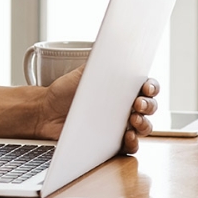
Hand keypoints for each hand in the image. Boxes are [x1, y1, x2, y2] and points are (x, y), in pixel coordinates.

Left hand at [35, 67, 158, 153]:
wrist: (46, 112)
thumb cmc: (65, 91)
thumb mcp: (81, 74)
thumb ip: (97, 64)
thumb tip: (109, 50)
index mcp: (122, 88)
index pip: (146, 86)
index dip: (151, 86)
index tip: (146, 87)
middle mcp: (125, 107)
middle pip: (150, 107)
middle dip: (149, 105)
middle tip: (138, 104)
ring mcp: (121, 126)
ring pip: (144, 127)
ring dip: (144, 124)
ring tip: (133, 120)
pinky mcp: (113, 143)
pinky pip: (130, 146)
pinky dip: (133, 143)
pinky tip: (128, 137)